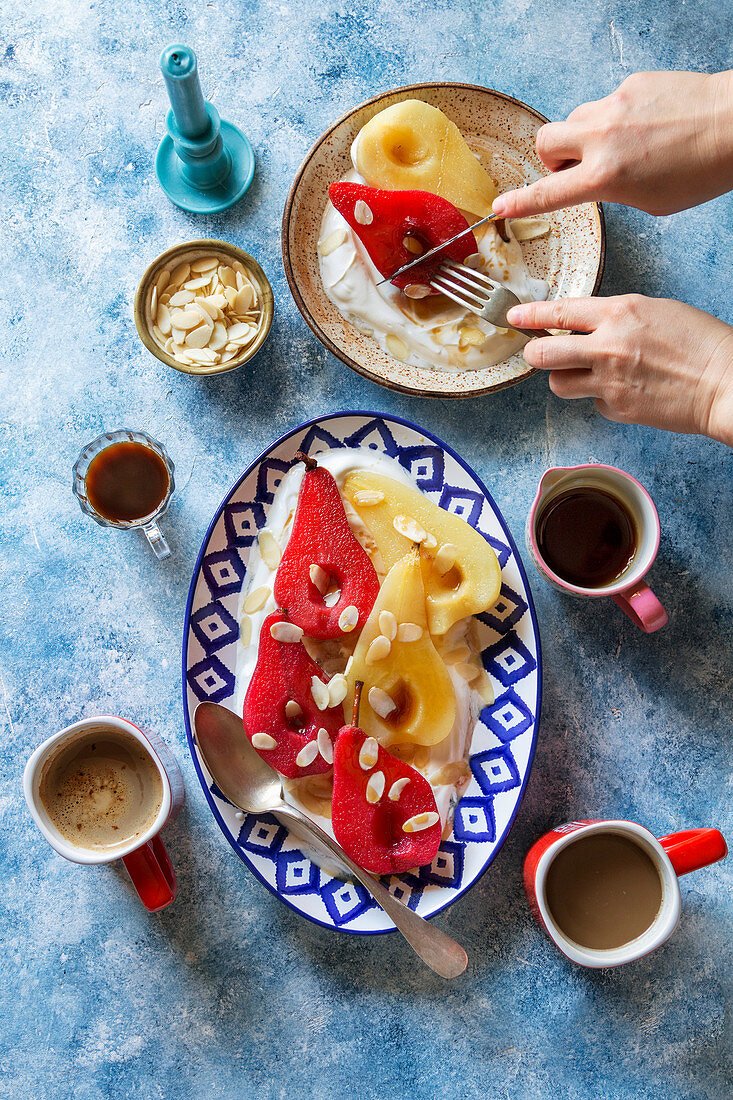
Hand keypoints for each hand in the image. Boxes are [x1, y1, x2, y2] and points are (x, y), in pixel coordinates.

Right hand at [493, 71, 732, 217]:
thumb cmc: (700, 170)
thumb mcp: (650, 202)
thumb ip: (613, 192)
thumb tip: (596, 180)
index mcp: (606, 177)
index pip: (548, 193)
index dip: (520, 203)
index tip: (500, 208)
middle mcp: (603, 139)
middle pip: (545, 142)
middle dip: (551, 158)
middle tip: (573, 168)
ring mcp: (615, 106)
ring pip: (575, 120)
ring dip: (583, 137)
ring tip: (617, 147)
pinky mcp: (631, 84)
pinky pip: (609, 103)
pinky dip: (618, 118)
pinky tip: (647, 126)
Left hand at [505, 295, 732, 444]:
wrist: (724, 382)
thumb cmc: (698, 344)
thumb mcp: (655, 312)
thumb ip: (616, 318)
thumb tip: (587, 327)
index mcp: (619, 312)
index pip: (560, 311)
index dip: (530, 315)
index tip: (513, 317)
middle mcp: (608, 345)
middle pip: (543, 353)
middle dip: (535, 353)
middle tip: (537, 353)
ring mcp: (609, 380)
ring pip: (558, 384)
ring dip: (564, 379)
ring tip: (585, 375)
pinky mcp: (617, 408)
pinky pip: (593, 403)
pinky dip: (603, 399)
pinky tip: (626, 392)